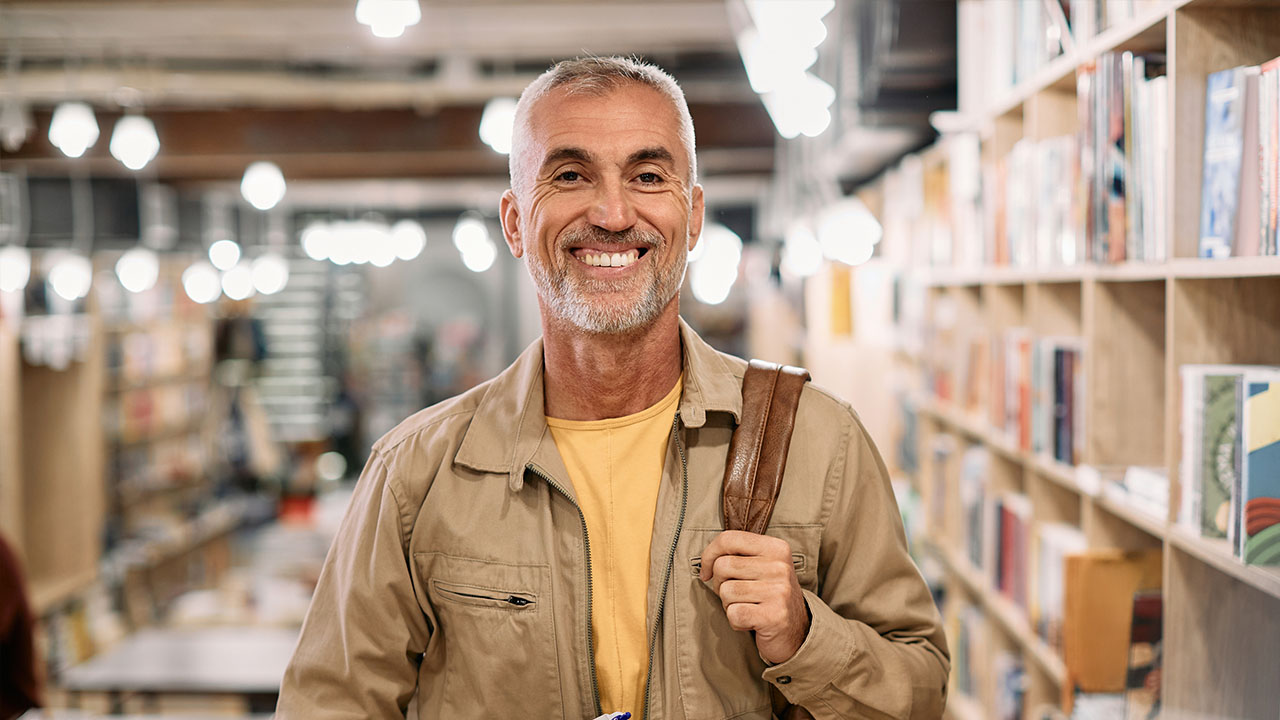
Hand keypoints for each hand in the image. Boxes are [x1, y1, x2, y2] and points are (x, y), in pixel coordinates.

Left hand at [699, 530, 809, 663]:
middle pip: (722, 566)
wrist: (796, 631)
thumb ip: (737, 554)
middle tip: (736, 594)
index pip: (729, 538)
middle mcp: (780, 566)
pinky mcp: (774, 616)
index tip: (707, 571)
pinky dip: (735, 622)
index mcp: (776, 548)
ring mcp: (779, 591)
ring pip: (726, 592)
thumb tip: (705, 561)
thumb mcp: (761, 566)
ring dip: (729, 605)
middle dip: (720, 584)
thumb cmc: (769, 595)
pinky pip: (733, 614)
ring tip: (747, 607)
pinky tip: (751, 622)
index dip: (709, 555)